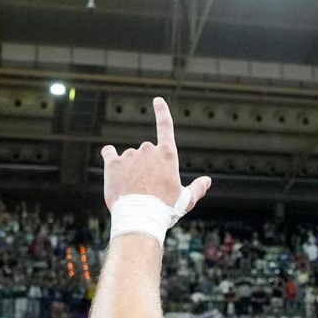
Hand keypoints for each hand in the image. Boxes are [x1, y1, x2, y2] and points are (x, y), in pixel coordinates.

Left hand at [102, 97, 212, 211]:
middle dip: (146, 165)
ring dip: (130, 169)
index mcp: (167, 155)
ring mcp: (130, 155)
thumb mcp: (186, 200)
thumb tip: (207, 181)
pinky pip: (109, 153)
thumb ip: (197, 188)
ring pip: (129, 157)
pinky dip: (110, 158)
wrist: (141, 217)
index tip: (157, 100)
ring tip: (132, 191)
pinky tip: (113, 171)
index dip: (162, 112)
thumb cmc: (166, 209)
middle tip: (146, 189)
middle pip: (146, 152)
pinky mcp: (113, 163)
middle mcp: (148, 150)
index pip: (166, 126)